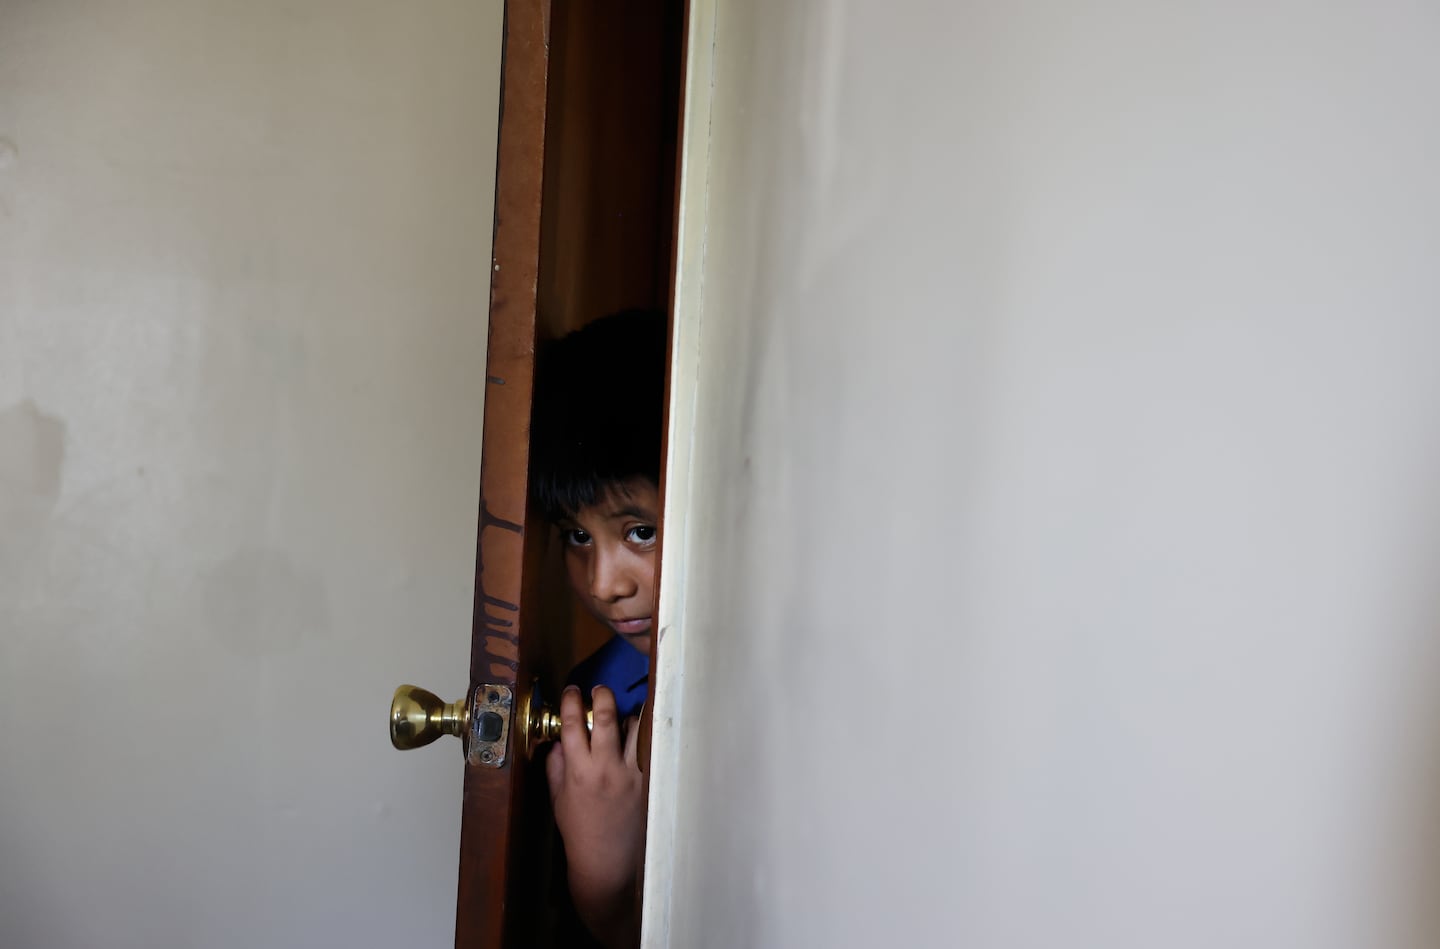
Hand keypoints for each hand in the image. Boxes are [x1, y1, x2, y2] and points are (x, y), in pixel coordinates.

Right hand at [545, 685, 644, 946]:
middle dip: (601, 696)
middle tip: (597, 689)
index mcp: (579, 771)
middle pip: (607, 717)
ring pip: (633, 728)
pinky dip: (639, 737)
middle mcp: (607, 768)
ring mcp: (632, 773)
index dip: (572, 702)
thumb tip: (559, 741)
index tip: (572, 692)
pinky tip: (634, 735)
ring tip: (618, 712)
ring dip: (624, 715)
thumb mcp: (558, 799)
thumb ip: (556, 766)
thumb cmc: (579, 831)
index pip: (575, 724)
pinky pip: (646, 747)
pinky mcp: (649, 780)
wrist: (606, 861)